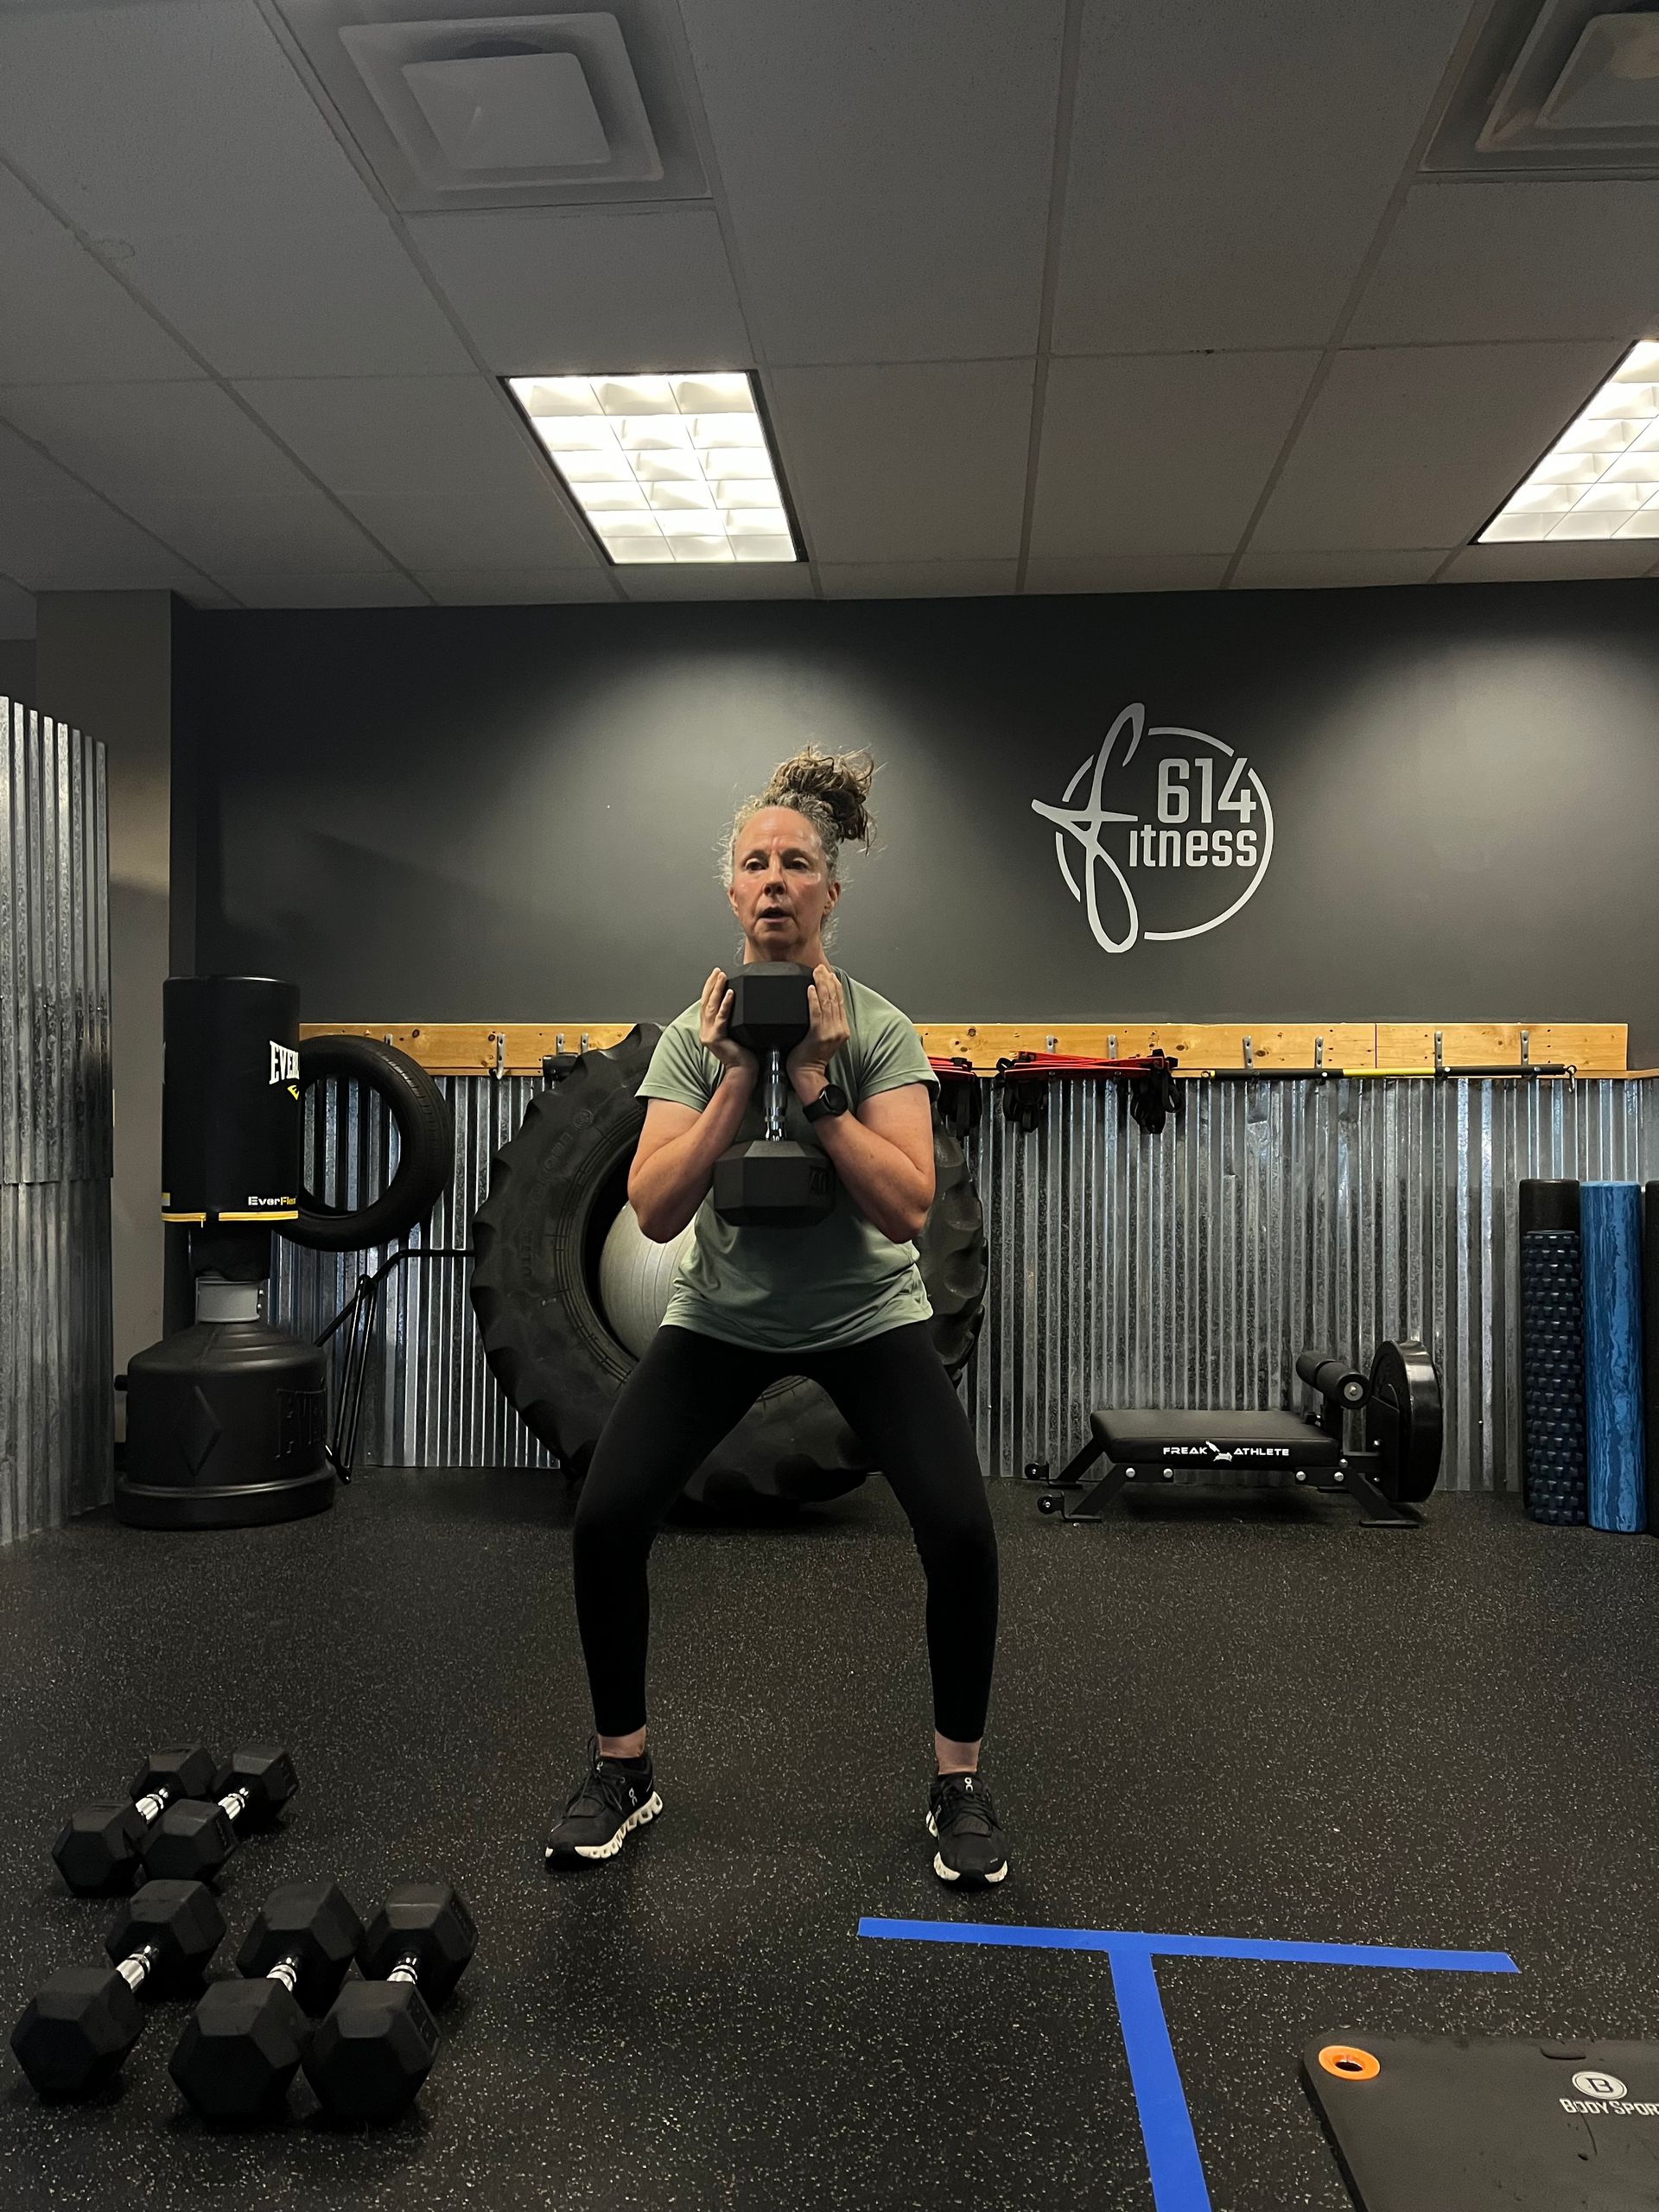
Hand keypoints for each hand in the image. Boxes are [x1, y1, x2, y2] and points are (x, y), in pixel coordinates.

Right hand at [699, 969, 756, 1073]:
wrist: (742, 1070)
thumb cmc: (742, 1054)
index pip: (706, 1003)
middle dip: (712, 984)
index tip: (716, 975)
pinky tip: (731, 993)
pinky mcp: (716, 1038)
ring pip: (711, 1007)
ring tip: (722, 977)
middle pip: (706, 1002)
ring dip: (717, 989)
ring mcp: (708, 1035)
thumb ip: (731, 1020)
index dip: (709, 988)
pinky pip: (721, 1018)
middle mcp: (705, 1030)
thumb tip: (739, 1003)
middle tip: (718, 971)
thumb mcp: (735, 1032)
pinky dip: (726, 1004)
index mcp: (708, 1028)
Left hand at [787, 964, 849, 1083]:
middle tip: (820, 968)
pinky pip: (816, 1013)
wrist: (808, 1073)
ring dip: (820, 985)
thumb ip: (825, 1022)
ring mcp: (830, 1032)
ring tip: (816, 973)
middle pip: (834, 999)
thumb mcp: (824, 1037)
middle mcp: (839, 1029)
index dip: (835, 985)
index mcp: (842, 1029)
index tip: (829, 973)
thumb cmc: (811, 1057)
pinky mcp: (818, 1035)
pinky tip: (809, 989)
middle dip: (827, 980)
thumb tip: (818, 1004)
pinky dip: (813, 999)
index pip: (840, 1002)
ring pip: (826, 1003)